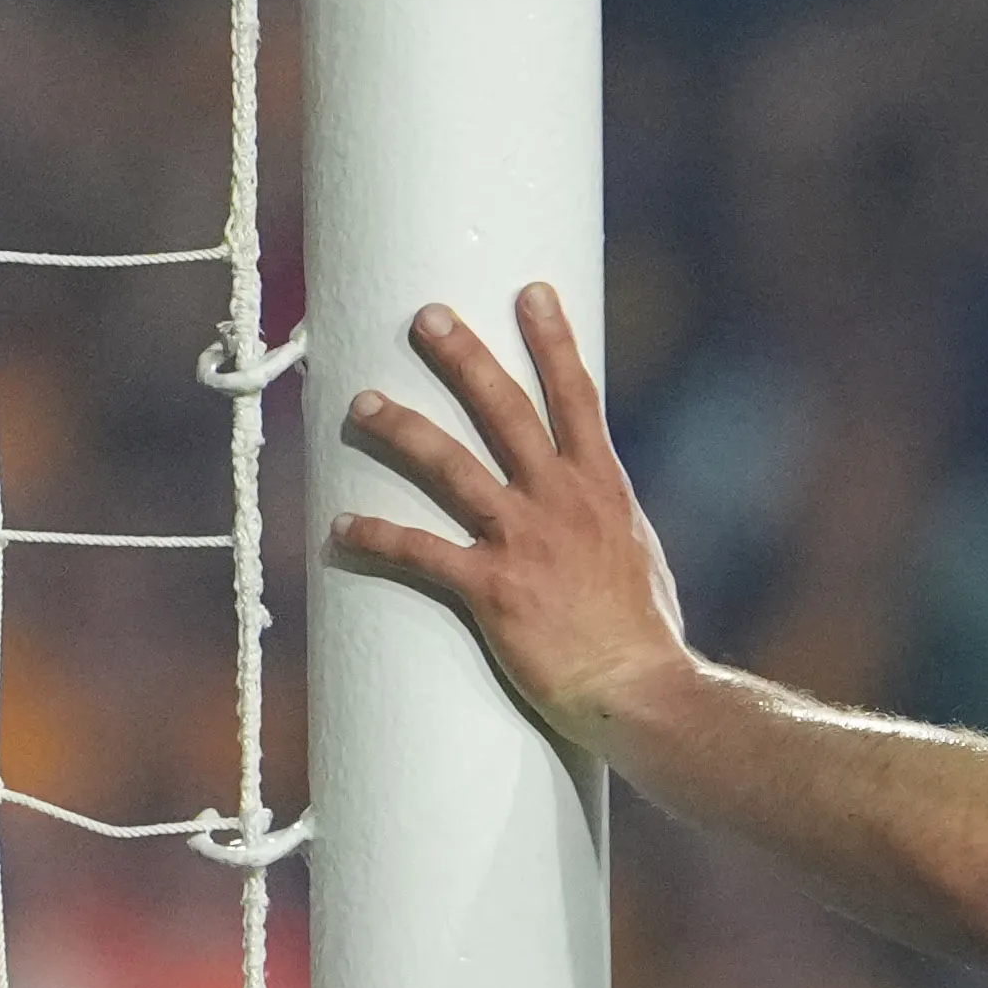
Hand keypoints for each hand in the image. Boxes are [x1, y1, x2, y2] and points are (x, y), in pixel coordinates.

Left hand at [324, 285, 694, 756]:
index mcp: (603, 489)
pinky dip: (379, 538)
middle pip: (505, 411)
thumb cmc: (645, 640)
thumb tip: (589, 513)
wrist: (644, 693)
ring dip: (404, 430)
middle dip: (464, 357)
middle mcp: (562, 502)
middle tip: (425, 316)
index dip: (553, 341)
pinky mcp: (494, 590)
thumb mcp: (638, 560)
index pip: (577, 397)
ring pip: (453, 466)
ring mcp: (526, 541)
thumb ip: (605, 526)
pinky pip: (423, 553)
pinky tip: (342, 525)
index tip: (531, 293)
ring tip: (363, 403)